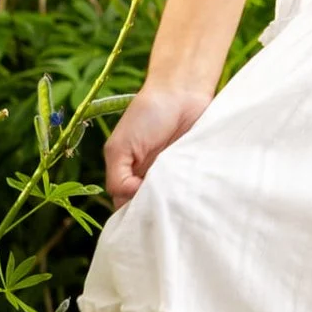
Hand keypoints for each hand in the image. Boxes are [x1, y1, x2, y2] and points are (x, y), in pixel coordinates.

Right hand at [105, 77, 211, 206]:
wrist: (182, 92)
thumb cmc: (147, 114)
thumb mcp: (120, 146)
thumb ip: (117, 177)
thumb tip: (130, 198)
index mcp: (129, 176)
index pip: (125, 208)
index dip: (130, 216)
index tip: (138, 218)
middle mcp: (151, 180)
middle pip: (149, 210)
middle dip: (153, 214)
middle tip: (159, 213)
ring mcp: (174, 178)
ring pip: (171, 205)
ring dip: (173, 206)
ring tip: (175, 205)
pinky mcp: (194, 173)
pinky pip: (192, 191)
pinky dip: (191, 195)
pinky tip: (191, 196)